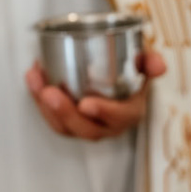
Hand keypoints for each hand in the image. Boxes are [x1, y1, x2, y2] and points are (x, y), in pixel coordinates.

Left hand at [24, 50, 165, 141]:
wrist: (113, 75)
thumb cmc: (129, 71)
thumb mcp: (143, 62)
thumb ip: (150, 61)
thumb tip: (158, 66)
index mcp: (130, 113)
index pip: (120, 118)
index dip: (104, 113)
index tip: (86, 103)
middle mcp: (108, 126)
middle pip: (87, 130)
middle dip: (66, 114)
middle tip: (50, 93)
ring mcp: (86, 127)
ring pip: (65, 128)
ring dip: (46, 109)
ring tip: (36, 84)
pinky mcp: (68, 123)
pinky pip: (52, 119)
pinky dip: (38, 100)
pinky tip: (33, 78)